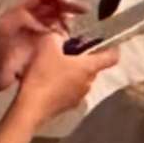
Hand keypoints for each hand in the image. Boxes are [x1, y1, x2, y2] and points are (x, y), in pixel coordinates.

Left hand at [0, 0, 84, 98]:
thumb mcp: (3, 29)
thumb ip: (20, 17)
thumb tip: (40, 16)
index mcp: (18, 12)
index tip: (69, 2)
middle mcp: (28, 20)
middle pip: (51, 7)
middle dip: (66, 6)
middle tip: (82, 11)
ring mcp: (33, 35)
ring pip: (55, 21)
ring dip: (66, 20)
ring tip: (74, 25)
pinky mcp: (38, 49)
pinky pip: (55, 37)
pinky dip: (64, 35)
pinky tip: (69, 39)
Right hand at [4, 32, 119, 136]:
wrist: (31, 107)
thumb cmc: (43, 74)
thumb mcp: (47, 45)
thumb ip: (57, 36)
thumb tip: (60, 36)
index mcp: (89, 67)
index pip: (111, 57)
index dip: (112, 48)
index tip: (107, 43)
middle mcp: (89, 83)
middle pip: (92, 67)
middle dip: (82, 58)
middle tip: (66, 51)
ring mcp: (79, 97)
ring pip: (80, 79)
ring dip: (71, 72)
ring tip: (53, 66)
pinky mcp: (67, 107)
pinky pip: (70, 91)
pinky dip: (62, 85)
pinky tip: (47, 82)